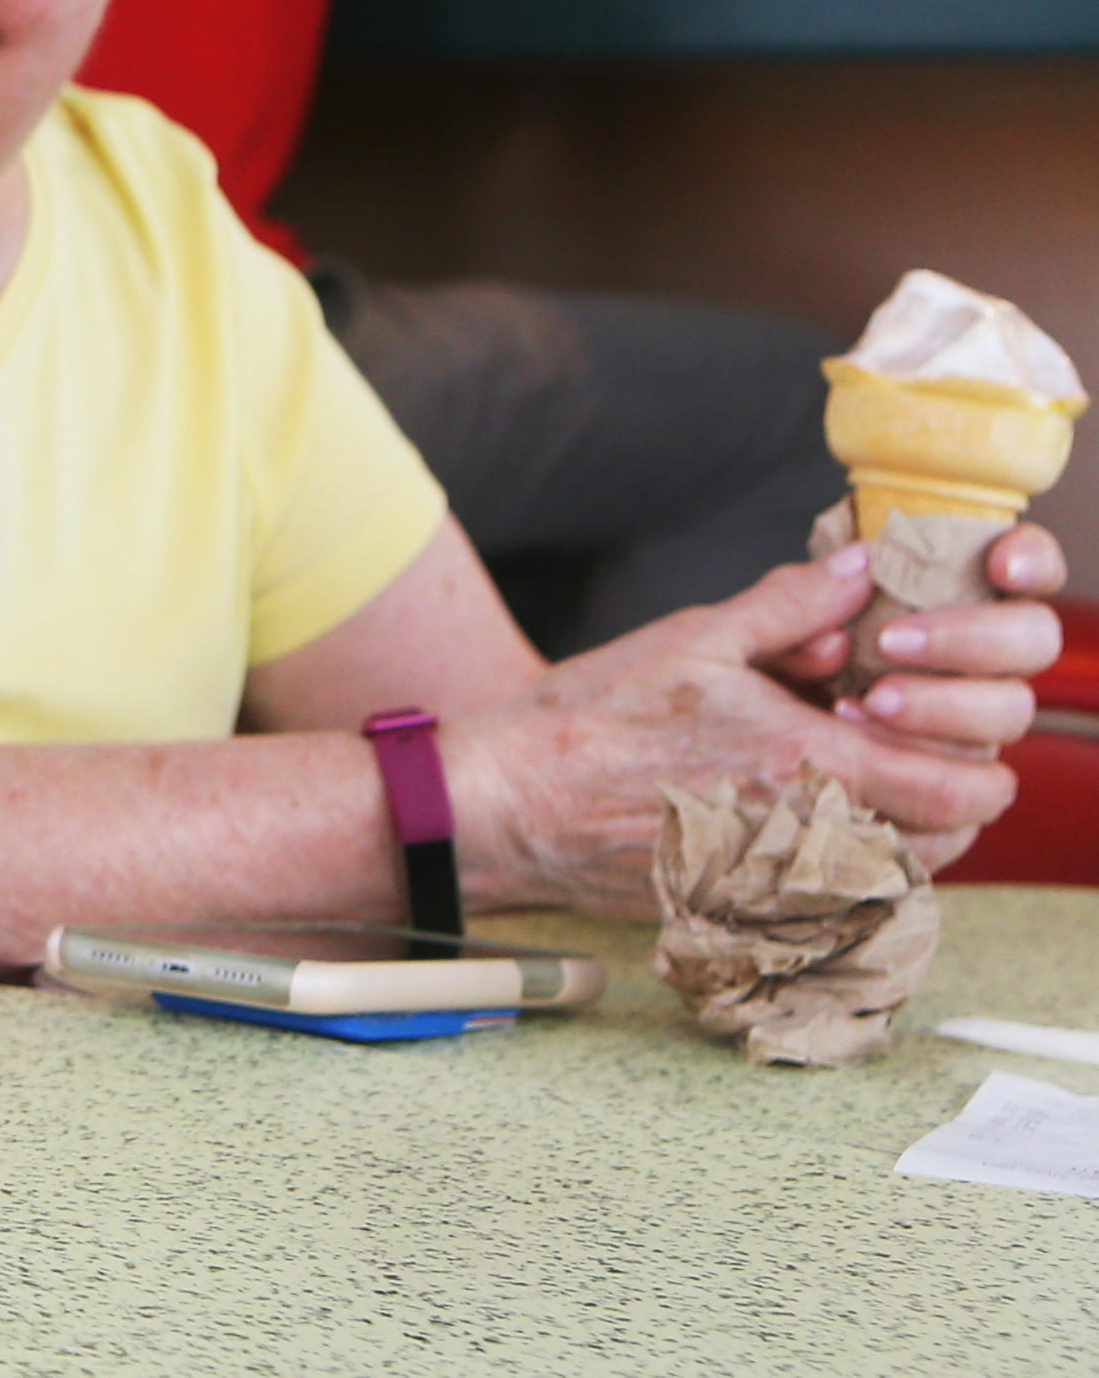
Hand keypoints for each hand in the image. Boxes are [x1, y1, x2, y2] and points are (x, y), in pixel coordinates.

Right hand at [452, 544, 1055, 909]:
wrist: (512, 803)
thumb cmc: (592, 719)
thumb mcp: (690, 640)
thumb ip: (788, 607)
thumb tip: (861, 569)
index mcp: (805, 764)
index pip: (958, 790)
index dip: (972, 760)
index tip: (935, 727)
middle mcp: (806, 837)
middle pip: (946, 842)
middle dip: (945, 795)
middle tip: (901, 751)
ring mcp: (781, 887)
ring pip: (899, 877)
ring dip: (900, 832)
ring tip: (854, 786)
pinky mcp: (751, 914)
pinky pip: (838, 904)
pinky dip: (843, 868)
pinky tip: (800, 826)